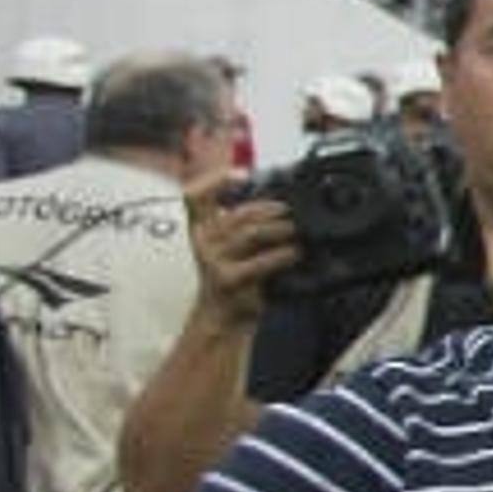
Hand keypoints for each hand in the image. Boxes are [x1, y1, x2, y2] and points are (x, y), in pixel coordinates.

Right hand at [184, 170, 301, 325]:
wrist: (222, 317)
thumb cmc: (234, 278)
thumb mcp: (234, 246)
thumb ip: (244, 224)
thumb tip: (279, 203)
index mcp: (201, 229)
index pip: (196, 196)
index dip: (216, 180)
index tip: (241, 175)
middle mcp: (203, 241)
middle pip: (237, 213)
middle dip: (269, 209)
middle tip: (291, 210)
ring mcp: (213, 261)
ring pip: (250, 232)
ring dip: (279, 229)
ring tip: (296, 230)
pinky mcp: (228, 279)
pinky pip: (260, 261)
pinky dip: (282, 255)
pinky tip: (294, 253)